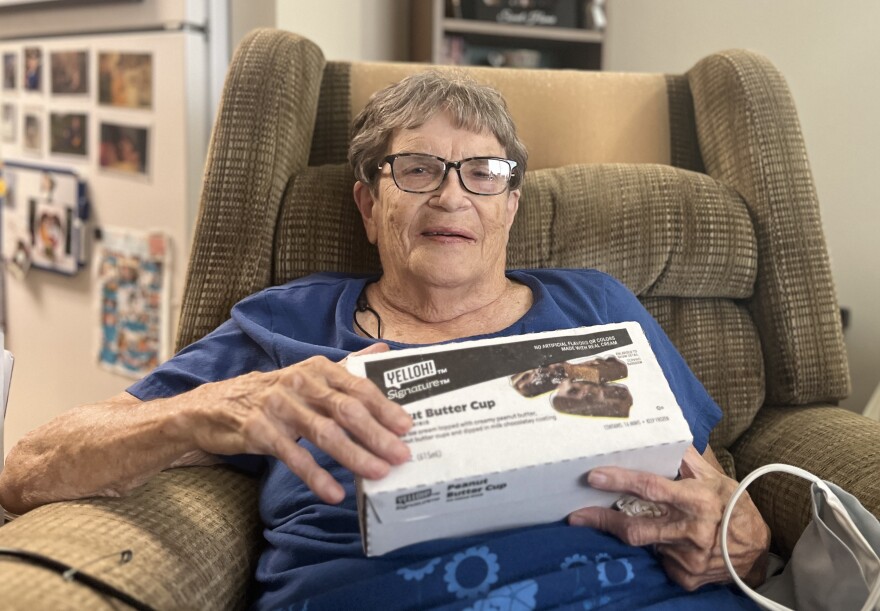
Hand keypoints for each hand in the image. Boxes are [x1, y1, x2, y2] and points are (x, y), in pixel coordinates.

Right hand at [181, 343, 411, 503]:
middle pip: (345, 409)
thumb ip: (347, 366)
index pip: (358, 387)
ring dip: (353, 455)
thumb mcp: (309, 375)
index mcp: (318, 368)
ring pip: (323, 432)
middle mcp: (300, 382)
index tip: (408, 427)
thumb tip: (384, 349)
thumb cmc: (274, 393)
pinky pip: (292, 455)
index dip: (385, 407)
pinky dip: (315, 475)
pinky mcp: (258, 430)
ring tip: (377, 473)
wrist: (215, 406)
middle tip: (401, 455)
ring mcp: (278, 406)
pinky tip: (334, 493)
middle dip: (376, 434)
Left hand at [568, 446, 769, 590]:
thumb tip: (661, 437)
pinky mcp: (686, 578)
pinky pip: (658, 561)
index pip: (651, 489)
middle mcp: (693, 532)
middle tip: (576, 515)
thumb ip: (686, 460)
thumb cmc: (732, 506)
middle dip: (602, 520)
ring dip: (634, 532)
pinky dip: (656, 550)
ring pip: (644, 544)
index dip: (621, 482)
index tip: (594, 477)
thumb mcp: (715, 478)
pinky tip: (666, 543)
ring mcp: (688, 559)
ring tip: (628, 523)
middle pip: (636, 528)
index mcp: (699, 501)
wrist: (757, 551)